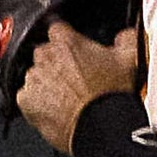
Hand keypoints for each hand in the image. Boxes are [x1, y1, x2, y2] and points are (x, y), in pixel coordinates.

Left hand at [18, 23, 139, 153]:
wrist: (100, 127)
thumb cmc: (111, 95)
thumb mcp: (130, 60)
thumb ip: (126, 40)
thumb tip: (125, 37)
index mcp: (66, 41)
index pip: (57, 28)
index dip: (66, 40)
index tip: (73, 49)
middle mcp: (45, 56)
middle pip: (44, 53)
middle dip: (56, 63)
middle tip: (74, 79)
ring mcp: (33, 78)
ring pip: (35, 76)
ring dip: (46, 83)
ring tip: (66, 98)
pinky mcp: (25, 101)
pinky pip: (27, 98)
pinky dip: (36, 103)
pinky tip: (55, 110)